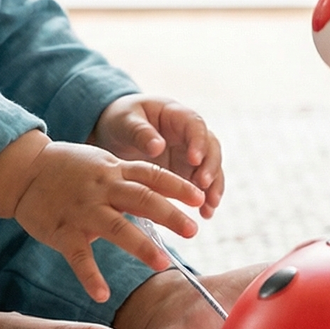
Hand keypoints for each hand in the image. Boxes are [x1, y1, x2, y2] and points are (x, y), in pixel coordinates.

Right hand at [0, 132, 203, 302]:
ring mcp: (82, 210)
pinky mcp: (62, 232)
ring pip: (116, 228)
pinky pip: (79, 257)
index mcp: (114, 171)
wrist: (25, 170)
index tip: (201, 198)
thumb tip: (165, 193)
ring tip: (163, 263)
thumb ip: (129, 178)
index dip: (177, 186)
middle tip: (194, 230)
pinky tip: (102, 294)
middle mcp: (102, 188)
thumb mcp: (102, 162)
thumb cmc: (69, 167)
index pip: (152, 176)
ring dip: (141, 246)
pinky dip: (90, 276)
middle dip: (169, 215)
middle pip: (141, 199)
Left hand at [90, 95, 225, 218]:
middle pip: (210, 147)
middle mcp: (189, 134)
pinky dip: (206, 198)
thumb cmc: (121, 120)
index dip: (198, 142)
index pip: (195, 125)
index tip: (194, 159)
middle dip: (210, 166)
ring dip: (214, 186)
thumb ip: (140, 132)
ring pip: (211, 168)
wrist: (115, 133)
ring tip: (209, 207)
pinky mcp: (187, 172)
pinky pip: (202, 185)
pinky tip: (206, 214)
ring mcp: (190, 153)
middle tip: (203, 184)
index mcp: (175, 115)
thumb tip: (157, 147)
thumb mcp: (125, 121)